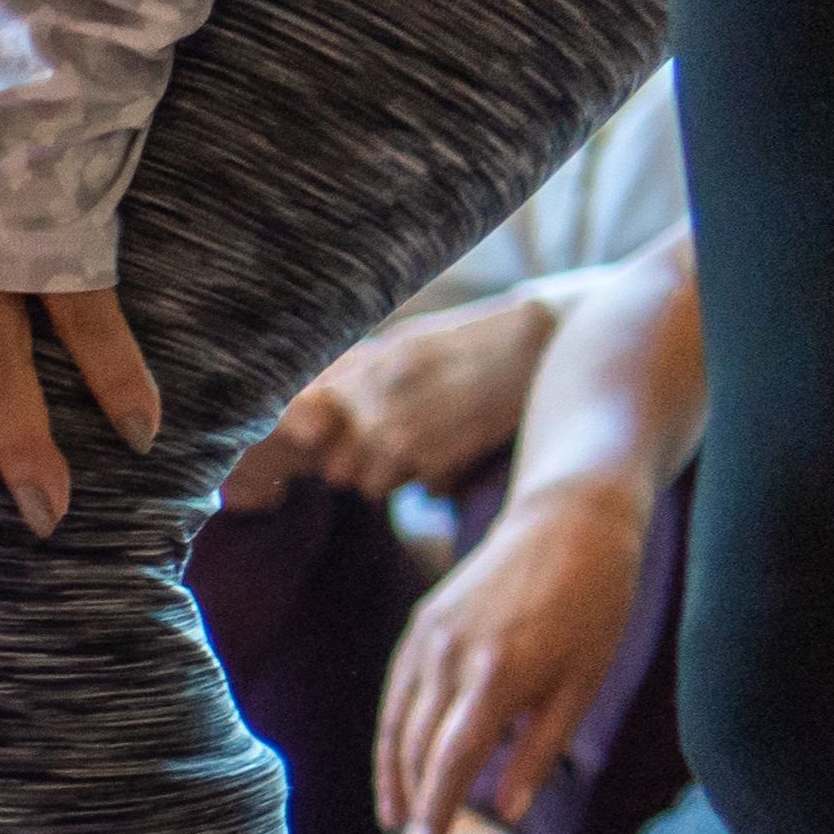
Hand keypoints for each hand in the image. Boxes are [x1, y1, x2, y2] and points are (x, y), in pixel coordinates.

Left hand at [247, 296, 554, 507]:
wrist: (535, 343)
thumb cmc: (464, 344)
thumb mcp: (401, 346)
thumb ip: (354, 375)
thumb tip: (303, 404)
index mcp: (362, 371)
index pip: (299, 422)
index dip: (309, 440)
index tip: (322, 441)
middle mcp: (373, 404)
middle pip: (333, 468)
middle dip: (357, 464)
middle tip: (393, 443)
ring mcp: (404, 434)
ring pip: (370, 486)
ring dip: (395, 475)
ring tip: (427, 444)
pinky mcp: (438, 459)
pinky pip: (418, 490)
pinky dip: (434, 479)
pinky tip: (454, 450)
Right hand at [376, 473, 644, 833]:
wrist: (569, 522)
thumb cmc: (593, 605)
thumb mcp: (583, 683)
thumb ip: (540, 749)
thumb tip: (506, 810)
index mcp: (497, 676)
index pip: (450, 759)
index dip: (437, 806)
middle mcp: (450, 657)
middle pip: (414, 747)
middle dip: (412, 796)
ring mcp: (428, 638)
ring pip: (396, 722)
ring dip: (394, 771)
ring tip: (398, 811)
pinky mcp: (420, 625)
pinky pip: (398, 691)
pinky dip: (395, 731)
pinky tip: (402, 758)